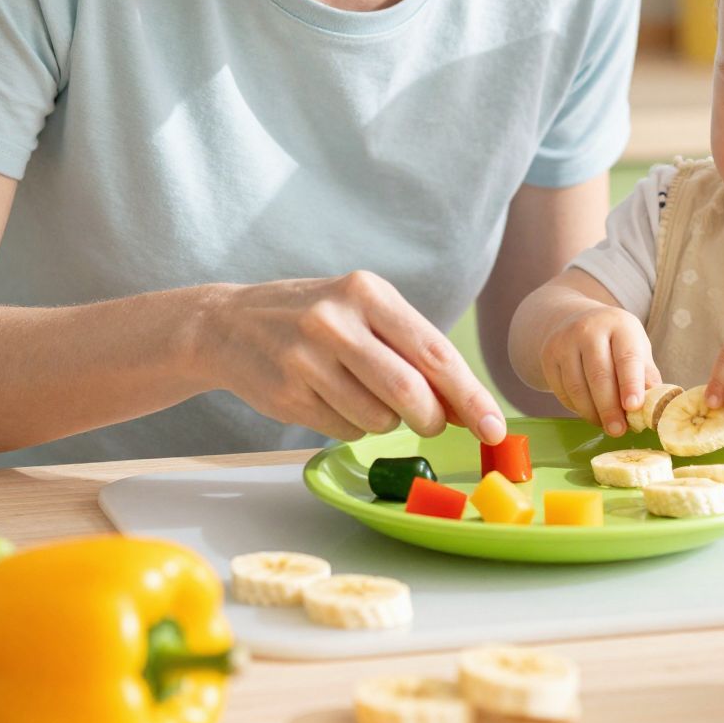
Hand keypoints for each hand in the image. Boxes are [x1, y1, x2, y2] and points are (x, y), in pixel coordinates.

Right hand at [205, 273, 505, 444]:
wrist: (229, 324)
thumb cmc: (315, 318)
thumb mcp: (362, 311)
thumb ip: (410, 349)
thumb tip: (462, 406)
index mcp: (368, 292)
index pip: (434, 352)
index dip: (470, 396)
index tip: (494, 428)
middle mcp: (336, 320)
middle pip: (409, 391)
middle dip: (431, 419)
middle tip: (433, 425)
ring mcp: (306, 358)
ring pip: (377, 418)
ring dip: (385, 422)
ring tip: (363, 396)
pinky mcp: (286, 393)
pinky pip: (344, 430)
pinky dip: (351, 426)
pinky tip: (329, 399)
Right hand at [539, 304, 658, 437]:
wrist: (576, 321)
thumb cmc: (616, 341)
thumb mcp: (637, 348)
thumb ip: (646, 375)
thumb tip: (653, 407)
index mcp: (619, 325)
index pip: (626, 357)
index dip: (630, 384)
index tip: (634, 408)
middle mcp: (589, 329)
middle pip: (599, 375)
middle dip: (609, 408)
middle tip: (618, 431)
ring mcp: (564, 342)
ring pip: (577, 386)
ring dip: (592, 412)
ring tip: (605, 426)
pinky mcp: (548, 357)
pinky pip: (562, 390)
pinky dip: (577, 408)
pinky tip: (590, 413)